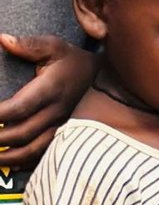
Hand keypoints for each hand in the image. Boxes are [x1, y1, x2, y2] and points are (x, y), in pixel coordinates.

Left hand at [0, 36, 96, 168]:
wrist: (104, 81)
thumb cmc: (74, 62)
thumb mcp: (54, 47)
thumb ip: (28, 45)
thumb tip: (3, 40)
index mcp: (50, 91)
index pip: (19, 108)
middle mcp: (55, 113)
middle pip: (22, 134)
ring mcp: (61, 128)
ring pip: (34, 151)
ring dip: (11, 157)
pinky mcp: (65, 137)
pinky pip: (46, 156)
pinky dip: (28, 163)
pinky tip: (14, 164)